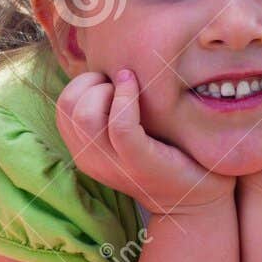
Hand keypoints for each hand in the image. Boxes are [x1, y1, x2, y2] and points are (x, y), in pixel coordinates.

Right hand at [54, 67, 233, 216]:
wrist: (198, 197)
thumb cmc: (169, 153)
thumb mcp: (131, 132)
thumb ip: (113, 108)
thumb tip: (114, 64)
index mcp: (85, 151)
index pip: (63, 106)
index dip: (83, 83)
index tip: (112, 82)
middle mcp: (92, 160)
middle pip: (67, 106)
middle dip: (91, 82)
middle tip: (121, 83)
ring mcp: (113, 164)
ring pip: (84, 115)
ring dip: (106, 89)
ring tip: (130, 87)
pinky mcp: (139, 163)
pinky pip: (119, 125)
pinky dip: (127, 98)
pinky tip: (138, 87)